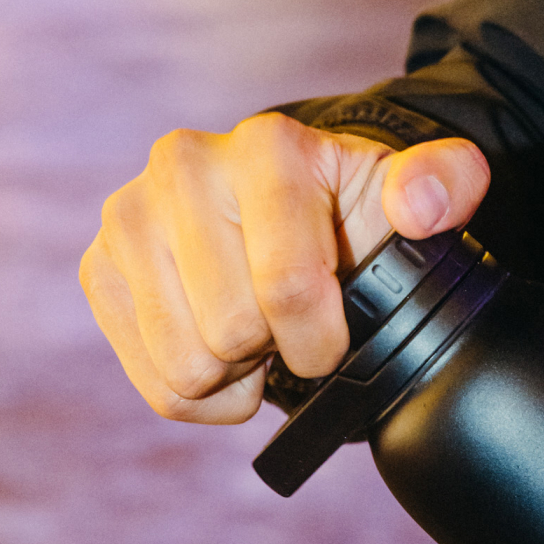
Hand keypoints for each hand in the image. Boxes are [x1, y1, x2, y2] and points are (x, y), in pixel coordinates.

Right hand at [80, 114, 489, 423]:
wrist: (285, 214)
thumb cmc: (349, 217)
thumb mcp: (407, 199)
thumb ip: (445, 187)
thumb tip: (423, 205)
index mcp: (268, 150)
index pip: (284, 288)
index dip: (320, 340)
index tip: (335, 335)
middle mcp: (184, 167)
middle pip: (230, 334)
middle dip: (274, 349)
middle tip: (290, 322)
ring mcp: (130, 216)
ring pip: (186, 368)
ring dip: (236, 373)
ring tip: (256, 328)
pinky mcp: (99, 268)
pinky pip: (155, 385)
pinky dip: (201, 393)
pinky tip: (221, 346)